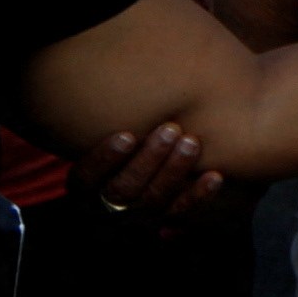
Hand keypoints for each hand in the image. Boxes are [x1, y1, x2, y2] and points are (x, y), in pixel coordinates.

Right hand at [69, 123, 223, 230]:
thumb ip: (102, 126)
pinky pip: (180, 211)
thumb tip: (102, 77)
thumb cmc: (110, 154)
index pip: (87, 177)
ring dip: (175, 171)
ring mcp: (136, 216)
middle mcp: (106, 206)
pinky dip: (198, 195)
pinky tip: (214, 176)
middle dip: (148, 159)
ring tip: (192, 143)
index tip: (126, 135)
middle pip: (124, 188)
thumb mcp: (90, 145)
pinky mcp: (163, 219)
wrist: (126, 194)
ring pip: (154, 200)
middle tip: (170, 130)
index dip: (106, 158)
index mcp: (83, 187)